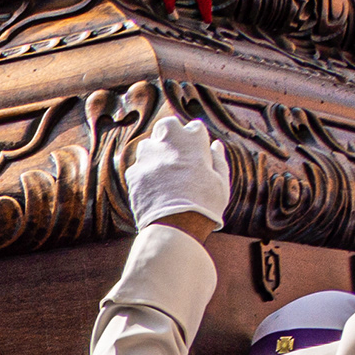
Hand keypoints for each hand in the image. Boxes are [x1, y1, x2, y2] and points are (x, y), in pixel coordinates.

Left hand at [126, 114, 228, 231]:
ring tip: (161, 177)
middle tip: (174, 156)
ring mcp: (149, 155)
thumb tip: (216, 145)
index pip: (194, 128)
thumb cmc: (204, 206)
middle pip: (166, 126)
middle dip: (169, 136)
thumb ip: (218, 160)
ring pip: (147, 146)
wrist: (175, 228)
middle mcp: (169, 140)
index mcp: (194, 138)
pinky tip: (150, 191)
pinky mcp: (133, 173)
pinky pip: (136, 169)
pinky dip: (142, 177)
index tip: (194, 154)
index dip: (194, 141)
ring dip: (153, 155)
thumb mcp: (221, 182)